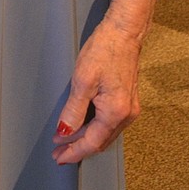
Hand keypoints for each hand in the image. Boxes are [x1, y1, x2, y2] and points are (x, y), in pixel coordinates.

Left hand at [51, 14, 144, 165]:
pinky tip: (84, 127)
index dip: (73, 152)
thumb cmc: (104, 50)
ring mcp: (130, 108)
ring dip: (87, 140)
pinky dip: (96, 129)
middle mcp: (127, 115)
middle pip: (100, 142)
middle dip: (78, 148)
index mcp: (116, 113)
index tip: (58, 157)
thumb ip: (73, 111)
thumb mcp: (82, 81)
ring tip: (67, 143)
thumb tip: (64, 133)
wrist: (124, 32)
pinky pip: (111, 124)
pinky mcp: (129, 100)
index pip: (92, 143)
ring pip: (106, 134)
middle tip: (58, 153)